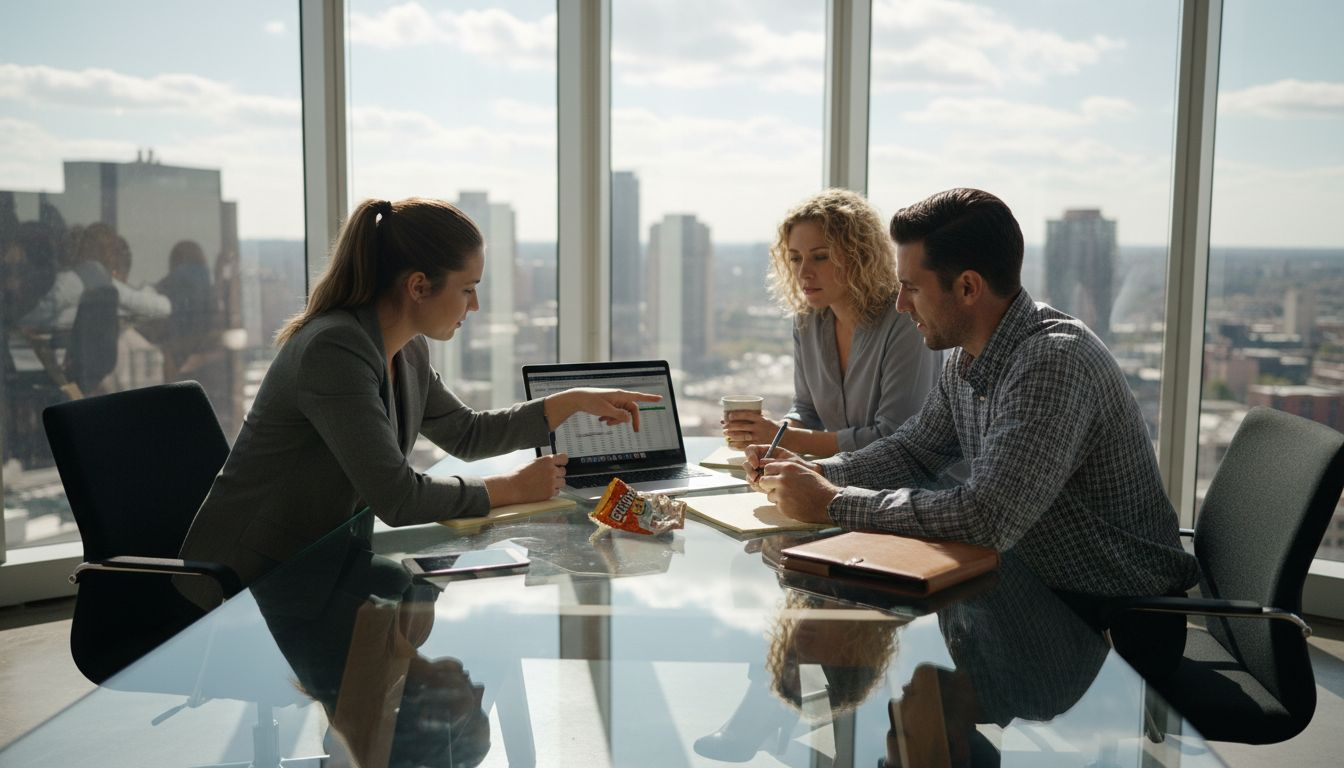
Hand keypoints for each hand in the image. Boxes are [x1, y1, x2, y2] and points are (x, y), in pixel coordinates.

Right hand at [484, 453, 566, 505]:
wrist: (512, 487)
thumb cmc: (519, 475)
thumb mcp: (533, 463)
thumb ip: (544, 463)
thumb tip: (553, 464)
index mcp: (547, 460)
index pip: (564, 459)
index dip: (562, 462)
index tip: (560, 465)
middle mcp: (552, 470)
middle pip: (563, 471)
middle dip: (557, 474)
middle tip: (547, 477)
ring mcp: (552, 482)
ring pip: (562, 482)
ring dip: (556, 483)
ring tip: (545, 484)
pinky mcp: (550, 492)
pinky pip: (557, 491)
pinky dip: (552, 491)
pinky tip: (542, 490)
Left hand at [545, 388, 661, 431]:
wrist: (579, 399)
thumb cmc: (591, 401)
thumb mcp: (606, 410)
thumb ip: (619, 415)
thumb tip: (629, 419)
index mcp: (620, 395)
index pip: (638, 397)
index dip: (650, 398)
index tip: (660, 398)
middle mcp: (619, 397)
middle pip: (632, 410)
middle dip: (630, 420)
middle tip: (635, 431)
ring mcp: (615, 402)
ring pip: (623, 414)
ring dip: (616, 420)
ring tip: (605, 421)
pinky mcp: (609, 405)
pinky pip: (615, 414)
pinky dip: (610, 418)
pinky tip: (601, 419)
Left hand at [721, 410, 780, 449]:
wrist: (784, 438)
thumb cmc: (770, 427)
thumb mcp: (764, 419)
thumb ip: (752, 418)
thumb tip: (733, 416)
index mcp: (761, 419)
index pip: (747, 415)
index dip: (737, 415)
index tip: (729, 416)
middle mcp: (759, 427)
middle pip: (742, 426)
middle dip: (731, 427)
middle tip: (724, 427)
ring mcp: (759, 437)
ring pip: (742, 436)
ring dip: (732, 435)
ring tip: (725, 434)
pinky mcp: (758, 445)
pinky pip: (745, 445)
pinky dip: (736, 445)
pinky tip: (730, 444)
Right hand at [742, 444, 817, 487]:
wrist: (804, 478)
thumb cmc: (798, 466)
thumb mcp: (789, 460)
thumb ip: (775, 461)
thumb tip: (762, 463)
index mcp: (765, 451)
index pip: (751, 450)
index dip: (750, 456)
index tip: (756, 464)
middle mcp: (760, 461)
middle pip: (746, 463)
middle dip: (749, 470)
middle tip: (756, 477)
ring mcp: (759, 471)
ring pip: (749, 474)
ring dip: (753, 479)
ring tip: (763, 483)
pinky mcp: (761, 481)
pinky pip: (753, 484)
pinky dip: (757, 486)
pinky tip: (766, 488)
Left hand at [756, 461, 839, 523]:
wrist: (828, 503)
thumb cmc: (818, 486)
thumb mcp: (804, 470)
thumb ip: (788, 468)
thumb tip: (769, 465)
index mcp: (788, 468)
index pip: (767, 467)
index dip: (769, 473)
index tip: (774, 478)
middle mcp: (783, 479)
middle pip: (763, 481)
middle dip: (768, 485)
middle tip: (777, 489)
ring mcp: (782, 494)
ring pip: (769, 494)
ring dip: (776, 497)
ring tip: (791, 497)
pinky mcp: (783, 506)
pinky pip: (777, 505)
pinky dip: (783, 505)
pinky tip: (795, 504)